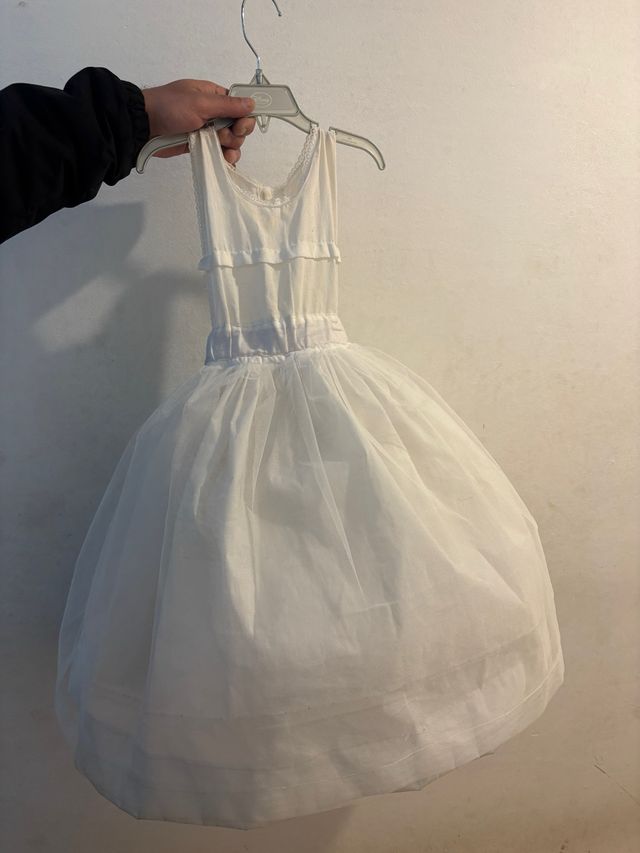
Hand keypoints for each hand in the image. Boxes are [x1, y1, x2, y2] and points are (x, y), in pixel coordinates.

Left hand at [141, 79, 255, 165]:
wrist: (144, 125)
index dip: (245, 117)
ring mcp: (208, 130)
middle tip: (223, 136)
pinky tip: (225, 162)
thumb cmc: (171, 107)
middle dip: (236, 134)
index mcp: (214, 96)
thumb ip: (227, 105)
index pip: (240, 106)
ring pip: (231, 141)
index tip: (240, 126)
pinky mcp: (201, 144)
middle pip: (239, 126)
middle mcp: (214, 112)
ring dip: (232, 148)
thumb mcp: (200, 103)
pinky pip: (220, 152)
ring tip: (223, 152)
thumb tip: (252, 102)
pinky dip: (225, 158)